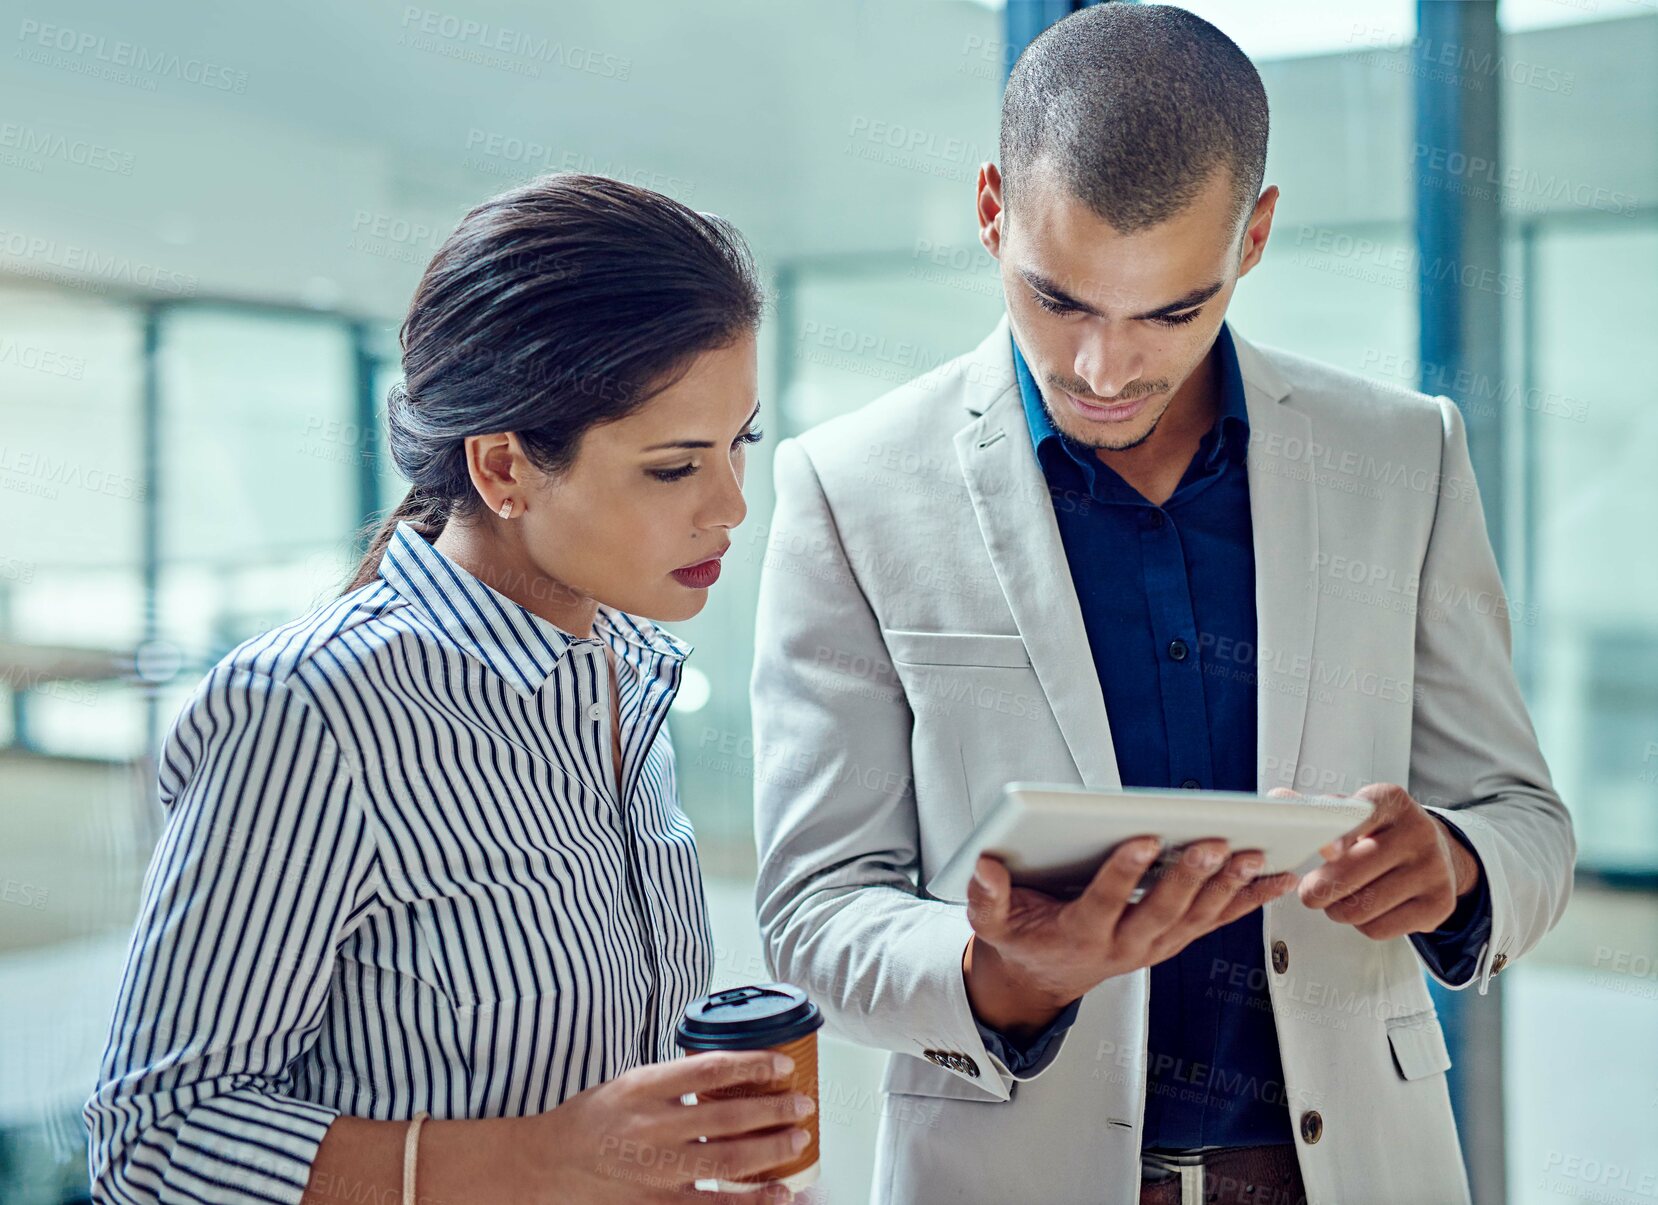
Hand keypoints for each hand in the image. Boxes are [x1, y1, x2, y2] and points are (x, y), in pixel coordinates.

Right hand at [513, 1050, 812, 1202]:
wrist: (547, 1166)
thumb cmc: (591, 1120)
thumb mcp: (629, 1085)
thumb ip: (675, 1082)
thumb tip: (729, 1073)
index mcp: (644, 1088)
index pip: (709, 1069)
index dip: (753, 1065)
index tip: (781, 1064)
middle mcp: (652, 1127)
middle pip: (728, 1116)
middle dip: (774, 1109)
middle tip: (802, 1103)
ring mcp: (656, 1170)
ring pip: (729, 1160)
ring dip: (771, 1149)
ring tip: (799, 1138)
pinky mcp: (658, 1203)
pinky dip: (751, 1201)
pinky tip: (778, 1192)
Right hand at [963, 836, 1297, 1036]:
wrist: (1044, 977)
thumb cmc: (1025, 939)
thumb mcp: (993, 922)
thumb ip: (987, 895)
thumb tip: (984, 864)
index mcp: (1080, 934)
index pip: (1104, 902)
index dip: (1123, 873)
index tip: (1142, 839)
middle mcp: (1124, 945)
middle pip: (1162, 911)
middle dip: (1190, 877)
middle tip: (1214, 843)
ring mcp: (1155, 945)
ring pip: (1197, 917)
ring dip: (1227, 888)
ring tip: (1253, 854)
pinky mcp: (1174, 938)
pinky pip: (1216, 920)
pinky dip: (1247, 900)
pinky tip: (1274, 876)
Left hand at [1272, 782, 1480, 940]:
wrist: (1438, 852)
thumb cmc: (1382, 831)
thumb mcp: (1355, 811)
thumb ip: (1317, 809)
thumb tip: (1278, 801)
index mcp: (1391, 803)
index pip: (1360, 818)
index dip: (1338, 837)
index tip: (1324, 851)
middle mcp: (1418, 832)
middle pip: (1350, 874)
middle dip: (1317, 890)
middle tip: (1309, 892)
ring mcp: (1433, 869)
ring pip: (1361, 908)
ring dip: (1337, 910)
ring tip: (1337, 899)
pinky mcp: (1439, 904)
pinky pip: (1379, 929)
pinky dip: (1362, 925)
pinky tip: (1366, 909)